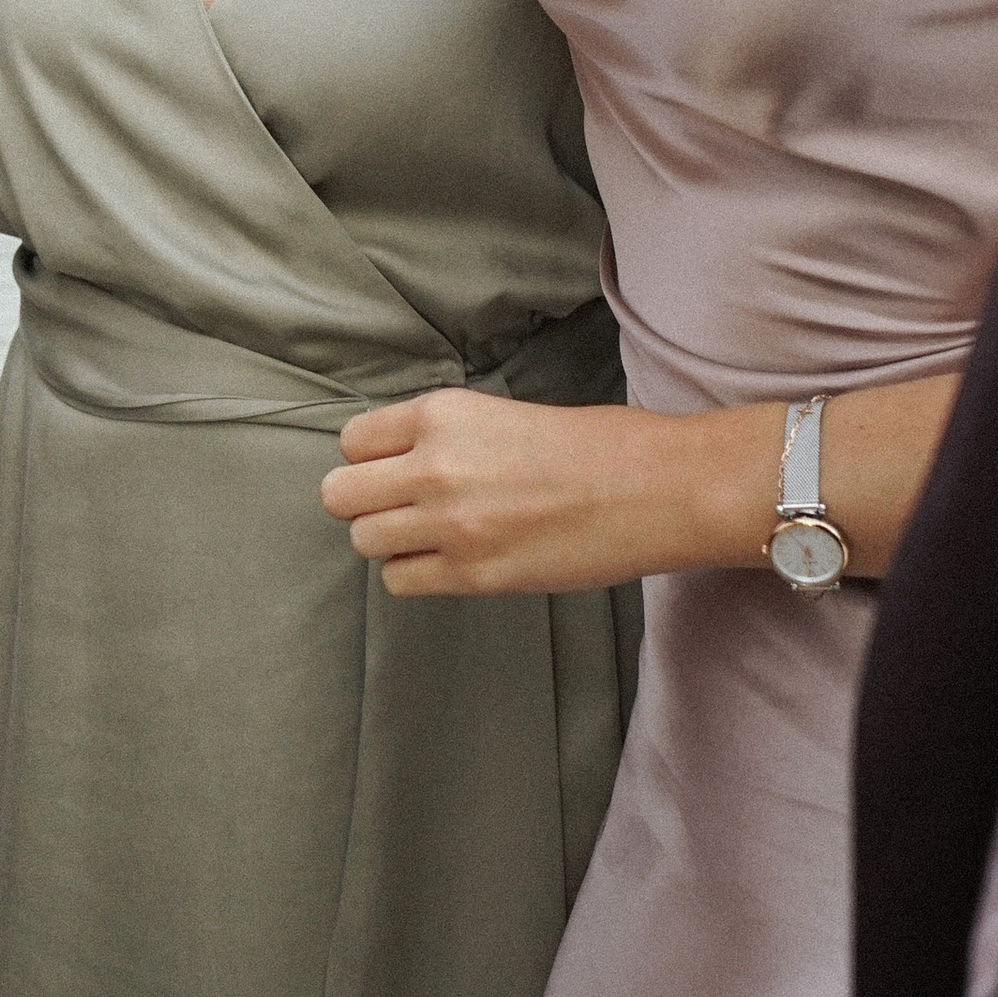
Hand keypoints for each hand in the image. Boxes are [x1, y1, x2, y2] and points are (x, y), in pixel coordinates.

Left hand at [320, 390, 725, 598]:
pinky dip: (417, 575)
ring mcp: (451, 524)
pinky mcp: (474, 574)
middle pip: (340, 495)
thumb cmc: (599, 447)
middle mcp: (435, 466)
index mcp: (443, 415)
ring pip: (364, 541)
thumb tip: (405, 463)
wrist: (656, 489)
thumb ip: (448, 438)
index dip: (371, 459)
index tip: (394, 468)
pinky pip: (400, 581)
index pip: (352, 440)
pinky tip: (452, 562)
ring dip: (391, 541)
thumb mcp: (506, 415)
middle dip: (366, 503)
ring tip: (434, 536)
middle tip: (404, 507)